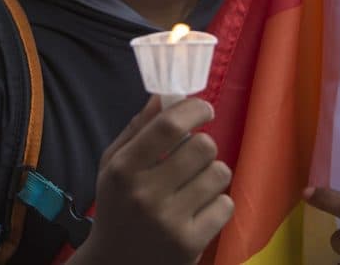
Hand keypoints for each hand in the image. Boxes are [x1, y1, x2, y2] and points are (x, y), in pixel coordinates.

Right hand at [72, 98, 233, 264]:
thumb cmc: (117, 207)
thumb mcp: (114, 165)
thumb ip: (138, 128)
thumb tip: (163, 94)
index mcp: (123, 169)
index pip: (169, 126)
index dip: (194, 110)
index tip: (204, 110)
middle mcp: (145, 194)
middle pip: (203, 146)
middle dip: (204, 146)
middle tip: (195, 155)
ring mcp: (169, 221)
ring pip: (219, 174)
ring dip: (213, 174)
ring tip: (196, 184)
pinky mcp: (191, 244)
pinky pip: (226, 205)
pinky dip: (217, 204)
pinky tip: (199, 210)